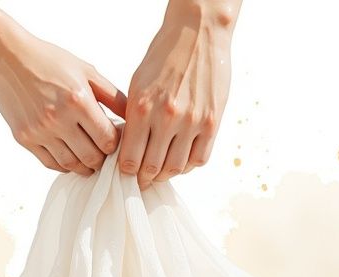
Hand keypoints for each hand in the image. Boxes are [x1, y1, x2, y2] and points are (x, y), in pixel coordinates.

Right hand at [0, 26, 127, 174]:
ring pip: (71, 165)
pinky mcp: (24, 138)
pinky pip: (50, 163)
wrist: (6, 57)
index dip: (116, 145)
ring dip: (84, 166)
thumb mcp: (86, 71)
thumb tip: (134, 119)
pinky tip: (71, 156)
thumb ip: (113, 96)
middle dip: (102, 159)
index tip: (116, 140)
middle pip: (92, 158)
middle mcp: (58, 119)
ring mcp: (39, 131)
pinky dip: (64, 165)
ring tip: (90, 157)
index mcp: (78, 101)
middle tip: (105, 153)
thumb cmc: (50, 61)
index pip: (108, 140)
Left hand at [119, 1, 239, 187]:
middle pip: (152, 168)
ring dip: (166, 175)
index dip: (126, 172)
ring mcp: (191, 121)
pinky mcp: (212, 122)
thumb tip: (129, 147)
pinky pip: (199, 158)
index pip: (129, 158)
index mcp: (141, 107)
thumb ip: (134, 116)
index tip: (127, 173)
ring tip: (162, 172)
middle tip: (143, 180)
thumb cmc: (165, 55)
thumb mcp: (138, 82)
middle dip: (144, 178)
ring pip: (176, 168)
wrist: (198, 33)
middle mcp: (166, 118)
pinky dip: (188, 165)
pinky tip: (182, 160)